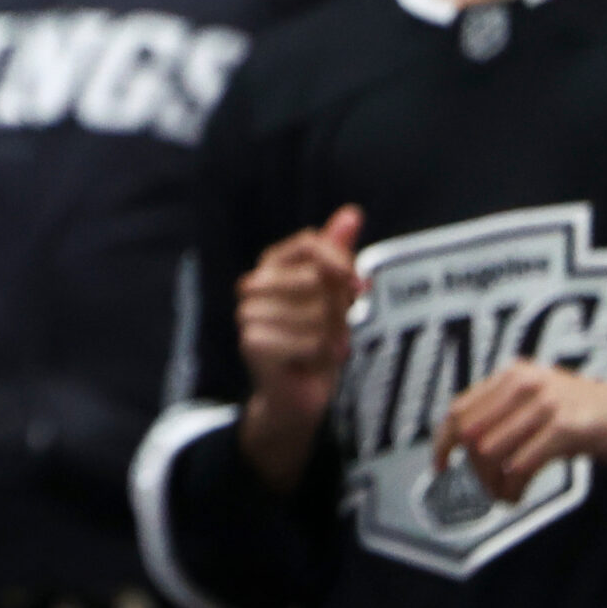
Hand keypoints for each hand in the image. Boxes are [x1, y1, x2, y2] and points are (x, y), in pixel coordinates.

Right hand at [236, 205, 364, 493]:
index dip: (340, 262)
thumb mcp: (333, 295)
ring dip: (332, 337)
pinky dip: (322, 356)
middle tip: (333, 329)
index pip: (309, 242)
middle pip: (318, 279)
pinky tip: (312, 363)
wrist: (295, 396)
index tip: (359, 287)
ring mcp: (248, 314)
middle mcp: (252, 285)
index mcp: (270, 265)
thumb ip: (337, 254)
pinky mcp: (253, 343)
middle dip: (339, 308)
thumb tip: (352, 212)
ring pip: (318, 313)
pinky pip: (311, 341)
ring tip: (322, 349)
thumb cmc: (314, 340)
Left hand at [434, 361, 606, 502]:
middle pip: (471, 434)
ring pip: (491, 452)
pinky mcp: (567, 428)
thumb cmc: (593, 414)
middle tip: (483, 490)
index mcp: (513, 375)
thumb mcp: (543, 401)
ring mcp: (546, 404)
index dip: (443, 442)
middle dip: (472, 470)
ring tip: (503, 496)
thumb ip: (507, 413)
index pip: (459, 409)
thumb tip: (464, 445)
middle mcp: (524, 383)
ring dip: (491, 484)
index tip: (441, 467)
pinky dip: (512, 487)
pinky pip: (521, 465)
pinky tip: (516, 496)